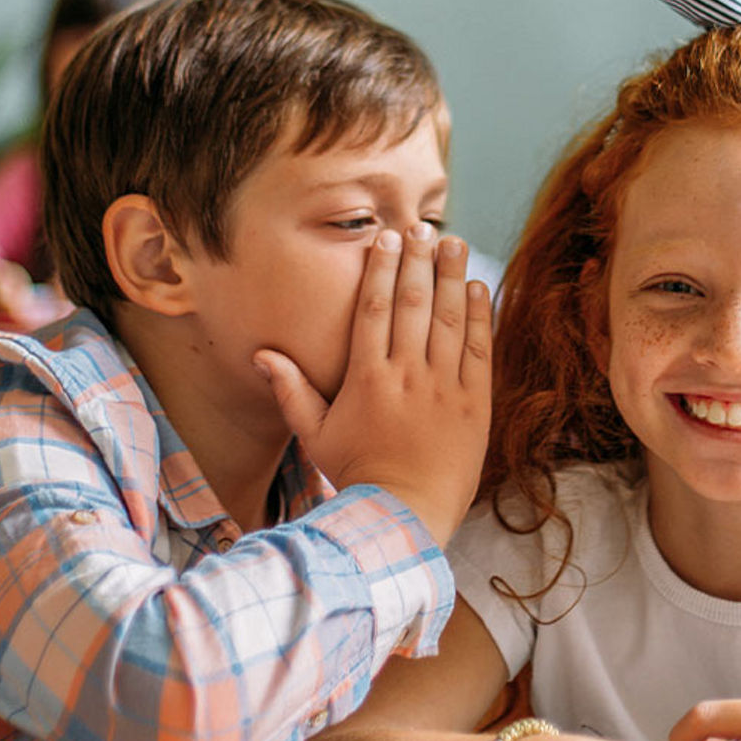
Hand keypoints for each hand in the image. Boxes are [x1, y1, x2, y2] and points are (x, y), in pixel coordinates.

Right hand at [254, 225, 491, 544]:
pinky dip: (480, 316)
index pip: (374, 308)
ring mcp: (444, 388)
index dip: (381, 268)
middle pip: (414, 303)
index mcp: (367, 378)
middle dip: (418, 260)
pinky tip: (479, 287)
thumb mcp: (315, 435)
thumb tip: (261, 354)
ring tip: (454, 242)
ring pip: (449, 319)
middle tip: (422, 226)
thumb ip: (292, 391)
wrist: (405, 515)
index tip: (386, 238)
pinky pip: (479, 350)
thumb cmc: (356, 475)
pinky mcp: (475, 404)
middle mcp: (407, 375)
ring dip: (452, 276)